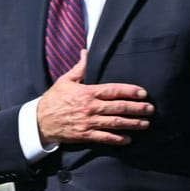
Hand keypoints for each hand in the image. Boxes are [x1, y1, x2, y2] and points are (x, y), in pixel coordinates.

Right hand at [35, 50, 151, 145]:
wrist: (39, 121)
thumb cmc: (53, 99)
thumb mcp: (65, 80)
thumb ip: (80, 67)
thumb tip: (86, 51)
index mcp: (87, 92)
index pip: (113, 90)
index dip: (130, 91)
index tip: (143, 93)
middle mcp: (90, 107)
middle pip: (119, 107)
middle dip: (137, 108)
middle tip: (150, 109)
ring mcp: (88, 122)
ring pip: (115, 123)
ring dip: (132, 124)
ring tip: (145, 123)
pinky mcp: (85, 134)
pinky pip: (104, 137)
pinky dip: (117, 139)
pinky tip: (128, 139)